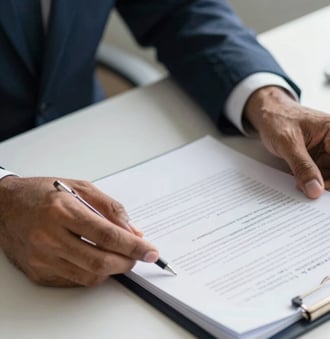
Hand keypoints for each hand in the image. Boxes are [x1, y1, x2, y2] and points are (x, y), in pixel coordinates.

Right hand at [0, 176, 158, 286]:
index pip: (108, 236)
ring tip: (119, 256)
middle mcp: (49, 237)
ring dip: (113, 269)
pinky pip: (75, 280)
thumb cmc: (43, 193)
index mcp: (62, 211)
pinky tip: (96, 259)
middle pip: (101, 261)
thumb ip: (111, 209)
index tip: (150, 251)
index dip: (135, 246)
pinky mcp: (38, 271)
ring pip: (90, 275)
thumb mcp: (81, 188)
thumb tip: (134, 232)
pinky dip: (93, 273)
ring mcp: (42, 258)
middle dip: (128, 262)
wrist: (4, 206)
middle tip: (138, 256)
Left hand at [244, 86, 329, 198]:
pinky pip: (327, 175)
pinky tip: (301, 179)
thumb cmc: (278, 119)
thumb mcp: (287, 143)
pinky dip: (316, 181)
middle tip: (308, 190)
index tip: (323, 197)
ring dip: (322, 184)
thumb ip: (302, 167)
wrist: (270, 113)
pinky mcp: (325, 155)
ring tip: (300, 182)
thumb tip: (316, 190)